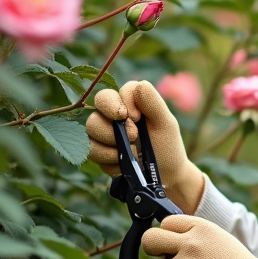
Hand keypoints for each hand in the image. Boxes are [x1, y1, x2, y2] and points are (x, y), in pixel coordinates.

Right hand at [86, 80, 207, 213]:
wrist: (165, 174)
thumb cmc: (167, 145)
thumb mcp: (165, 124)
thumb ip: (153, 103)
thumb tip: (140, 84)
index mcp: (129, 101)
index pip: (115, 90)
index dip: (121, 102)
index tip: (137, 118)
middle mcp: (113, 113)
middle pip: (98, 103)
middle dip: (113, 120)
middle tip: (134, 136)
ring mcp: (103, 131)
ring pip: (91, 126)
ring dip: (111, 140)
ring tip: (132, 152)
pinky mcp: (98, 151)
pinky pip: (92, 150)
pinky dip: (109, 158)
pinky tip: (123, 163)